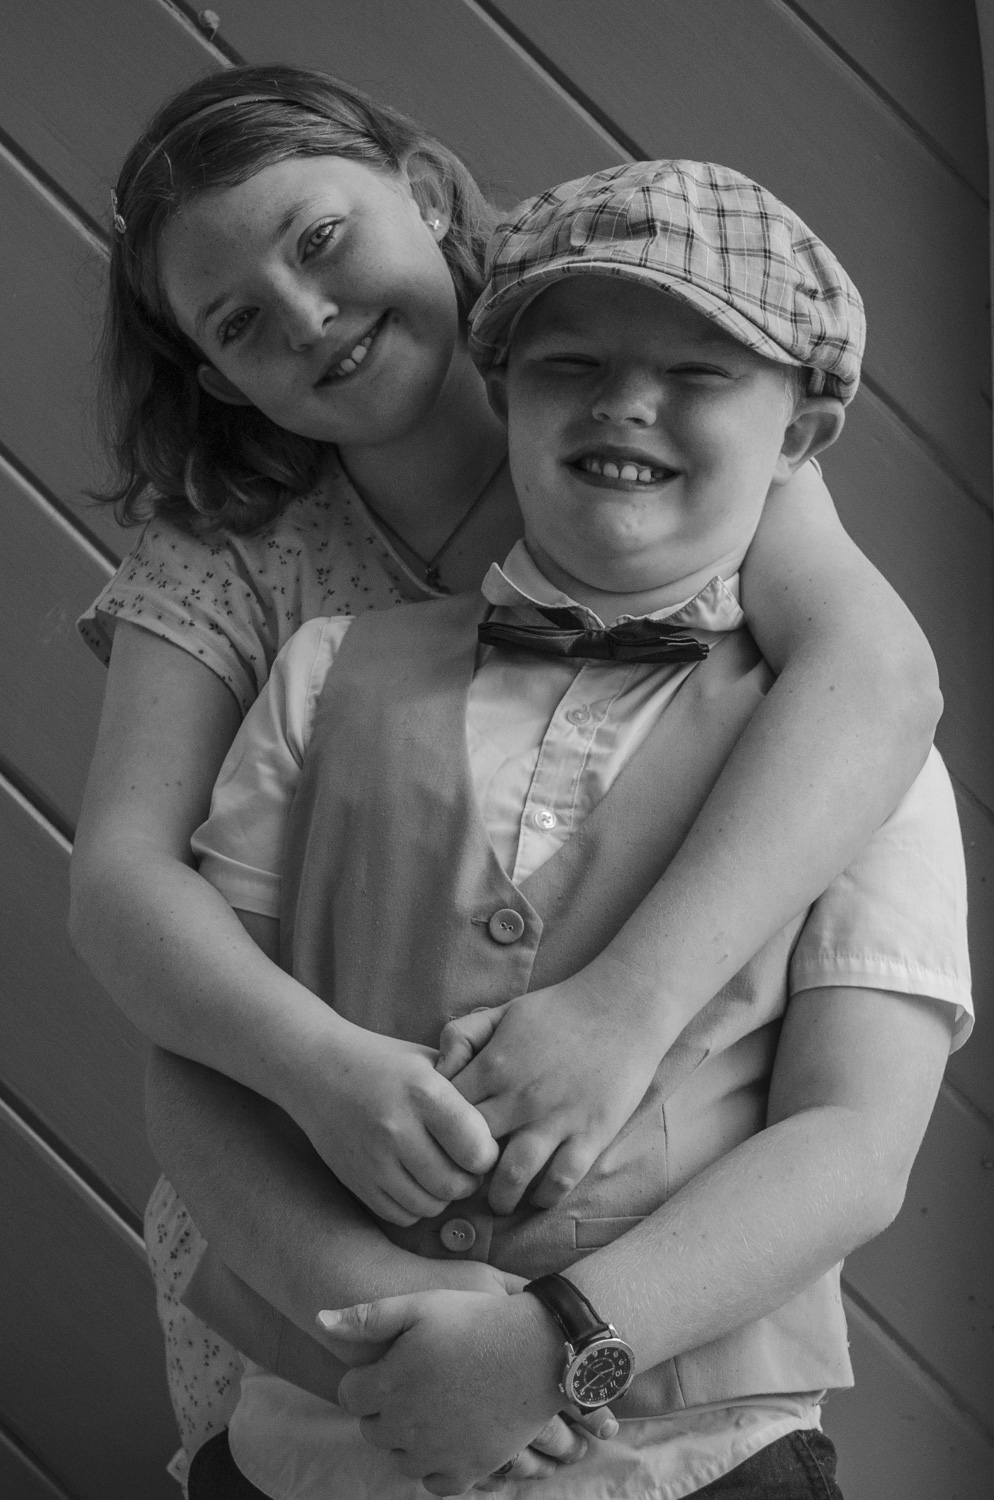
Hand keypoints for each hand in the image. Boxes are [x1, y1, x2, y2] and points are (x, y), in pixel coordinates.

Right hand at [296, 1025, 498, 1224]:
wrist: (316, 1070)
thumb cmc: (384, 1062)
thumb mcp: (428, 1061)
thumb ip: (466, 1090)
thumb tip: (505, 1125)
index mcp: (423, 1092)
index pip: (478, 1148)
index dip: (489, 1153)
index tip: (483, 1145)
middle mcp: (397, 1129)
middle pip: (456, 1184)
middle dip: (470, 1180)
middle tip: (467, 1165)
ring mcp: (373, 1160)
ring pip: (430, 1205)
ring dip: (444, 1195)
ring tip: (441, 1171)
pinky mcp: (356, 1182)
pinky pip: (401, 1215)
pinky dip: (415, 1206)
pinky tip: (415, 1181)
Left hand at [315, 1289, 570, 1494]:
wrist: (536, 1348)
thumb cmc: (477, 1320)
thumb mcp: (421, 1304)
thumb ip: (368, 1316)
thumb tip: (320, 1319)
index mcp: (389, 1384)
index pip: (349, 1396)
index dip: (365, 1379)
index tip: (388, 1364)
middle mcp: (406, 1426)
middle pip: (373, 1429)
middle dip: (383, 1408)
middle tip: (413, 1382)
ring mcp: (437, 1452)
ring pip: (400, 1457)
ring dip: (406, 1437)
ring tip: (432, 1406)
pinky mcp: (468, 1469)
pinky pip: (434, 1482)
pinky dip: (435, 1464)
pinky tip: (448, 1436)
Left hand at [437, 969, 665, 1213]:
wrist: (623, 1006)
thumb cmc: (560, 1009)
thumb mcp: (503, 1011)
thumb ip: (462, 1035)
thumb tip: (438, 1072)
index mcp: (493, 1065)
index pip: (447, 1115)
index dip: (441, 1134)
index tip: (447, 1144)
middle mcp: (519, 1097)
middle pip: (472, 1150)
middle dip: (465, 1169)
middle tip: (468, 1179)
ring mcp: (556, 1119)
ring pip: (512, 1176)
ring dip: (500, 1196)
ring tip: (499, 1199)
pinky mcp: (590, 1134)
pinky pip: (560, 1180)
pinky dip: (544, 1196)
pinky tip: (538, 1195)